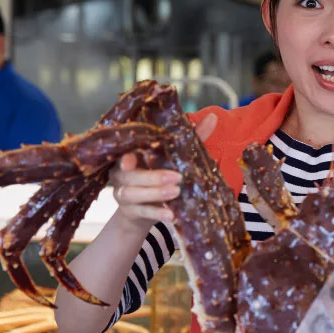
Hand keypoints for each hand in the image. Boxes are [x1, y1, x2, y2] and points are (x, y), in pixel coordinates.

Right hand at [110, 114, 217, 229]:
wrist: (145, 208)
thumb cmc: (160, 172)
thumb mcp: (173, 156)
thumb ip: (191, 137)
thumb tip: (212, 117)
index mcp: (130, 155)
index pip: (123, 153)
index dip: (125, 158)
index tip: (131, 161)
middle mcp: (121, 174)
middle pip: (130, 176)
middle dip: (152, 177)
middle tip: (177, 177)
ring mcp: (122, 194)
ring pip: (132, 194)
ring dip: (155, 194)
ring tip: (175, 192)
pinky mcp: (130, 212)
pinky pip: (141, 213)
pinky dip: (156, 214)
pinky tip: (171, 215)